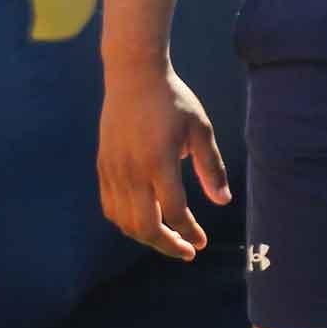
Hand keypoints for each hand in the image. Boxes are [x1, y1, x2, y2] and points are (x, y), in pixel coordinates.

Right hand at [97, 60, 230, 260]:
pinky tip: (144, 222)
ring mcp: (113, 170)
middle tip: (188, 251)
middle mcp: (132, 170)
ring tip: (169, 239)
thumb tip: (223, 201)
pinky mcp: (102, 167)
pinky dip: (126, 222)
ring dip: (147, 237)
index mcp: (159, 160)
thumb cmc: (173, 100)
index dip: (189, 232)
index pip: (174, 211)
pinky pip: (110, 207)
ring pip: (124, 221)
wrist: (133, 76)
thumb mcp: (200, 129)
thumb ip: (211, 167)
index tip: (202, 242)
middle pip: (146, 226)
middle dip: (168, 245)